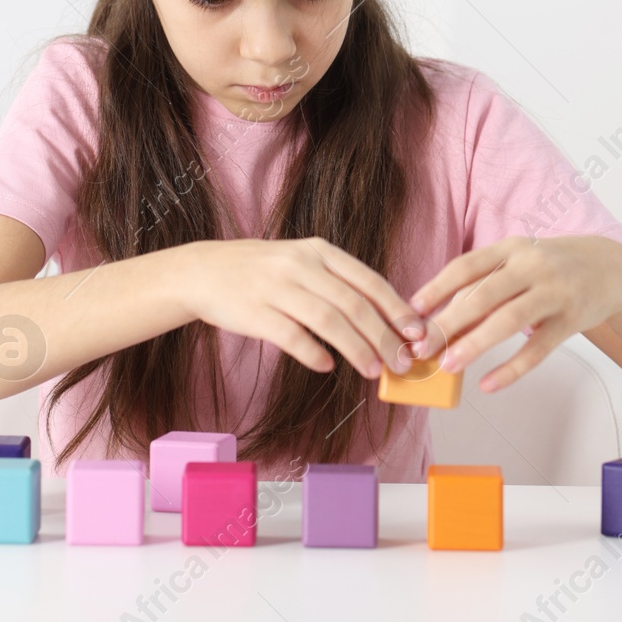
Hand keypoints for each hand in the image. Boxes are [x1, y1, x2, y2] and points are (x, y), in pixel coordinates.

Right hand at [178, 238, 424, 378]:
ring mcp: (277, 288)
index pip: (369, 281)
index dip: (397, 309)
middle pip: (354, 304)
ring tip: (372, 370)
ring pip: (329, 321)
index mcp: (319, 251)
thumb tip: (383, 318)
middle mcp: (301, 266)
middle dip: (383, 336)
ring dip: (356, 349)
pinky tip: (327, 366)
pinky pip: (292, 336)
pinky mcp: (256, 313)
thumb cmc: (262, 271)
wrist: (205, 271)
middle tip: (401, 361)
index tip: (416, 334)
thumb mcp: (302, 261)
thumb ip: (337, 283)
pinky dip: (314, 353)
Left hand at [407, 235, 621, 391]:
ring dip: (474, 344)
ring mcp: (554, 292)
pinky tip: (489, 384)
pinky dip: (512, 369)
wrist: (613, 268)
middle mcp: (532, 266)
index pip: (466, 266)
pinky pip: (538, 349)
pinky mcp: (572, 320)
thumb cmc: (552, 266)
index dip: (437, 287)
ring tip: (449, 364)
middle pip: (482, 295)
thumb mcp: (519, 260)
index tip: (412, 310)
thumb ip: (485, 282)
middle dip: (448, 322)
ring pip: (508, 320)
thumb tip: (440, 316)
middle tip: (422, 347)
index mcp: (511, 248)